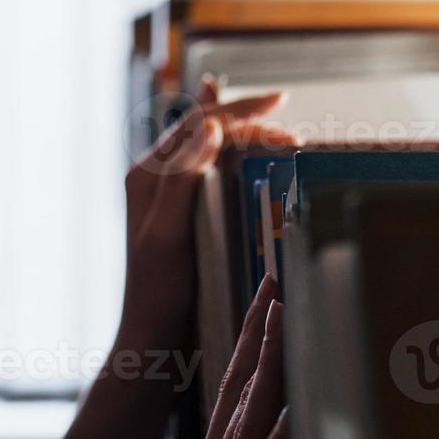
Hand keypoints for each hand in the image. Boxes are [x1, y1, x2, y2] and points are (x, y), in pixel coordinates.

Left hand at [120, 79, 292, 349]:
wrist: (152, 336)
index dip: (240, 110)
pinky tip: (248, 153)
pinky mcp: (186, 216)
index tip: (280, 102)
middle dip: (248, 121)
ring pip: (211, 149)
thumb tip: (211, 128)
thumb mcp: (168, 234)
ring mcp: (171, 197)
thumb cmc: (157, 291)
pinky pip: (213, 173)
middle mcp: (157, 179)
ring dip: (245, 137)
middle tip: (289, 125)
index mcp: (148, 175)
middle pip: (206, 132)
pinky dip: (237, 158)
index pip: (198, 125)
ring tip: (280, 137)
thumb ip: (183, 179)